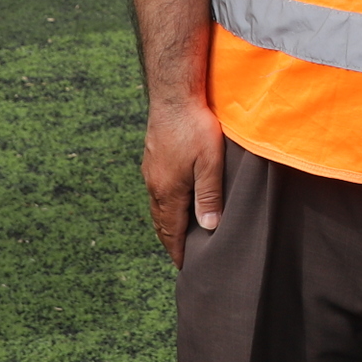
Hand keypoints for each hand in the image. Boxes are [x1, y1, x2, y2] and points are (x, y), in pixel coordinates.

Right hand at [141, 95, 227, 264]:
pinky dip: (164, 205)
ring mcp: (151, 171)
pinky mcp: (152, 157)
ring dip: (166, 223)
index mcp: (168, 191)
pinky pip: (156, 191)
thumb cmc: (195, 127)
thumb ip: (209, 196)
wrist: (174, 95)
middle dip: (170, 241)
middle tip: (179, 257)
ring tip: (176, 235)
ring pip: (157, 206)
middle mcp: (155, 185)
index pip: (172, 230)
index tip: (183, 266)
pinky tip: (171, 201)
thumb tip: (209, 228)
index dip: (178, 250)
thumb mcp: (209, 163)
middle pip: (161, 222)